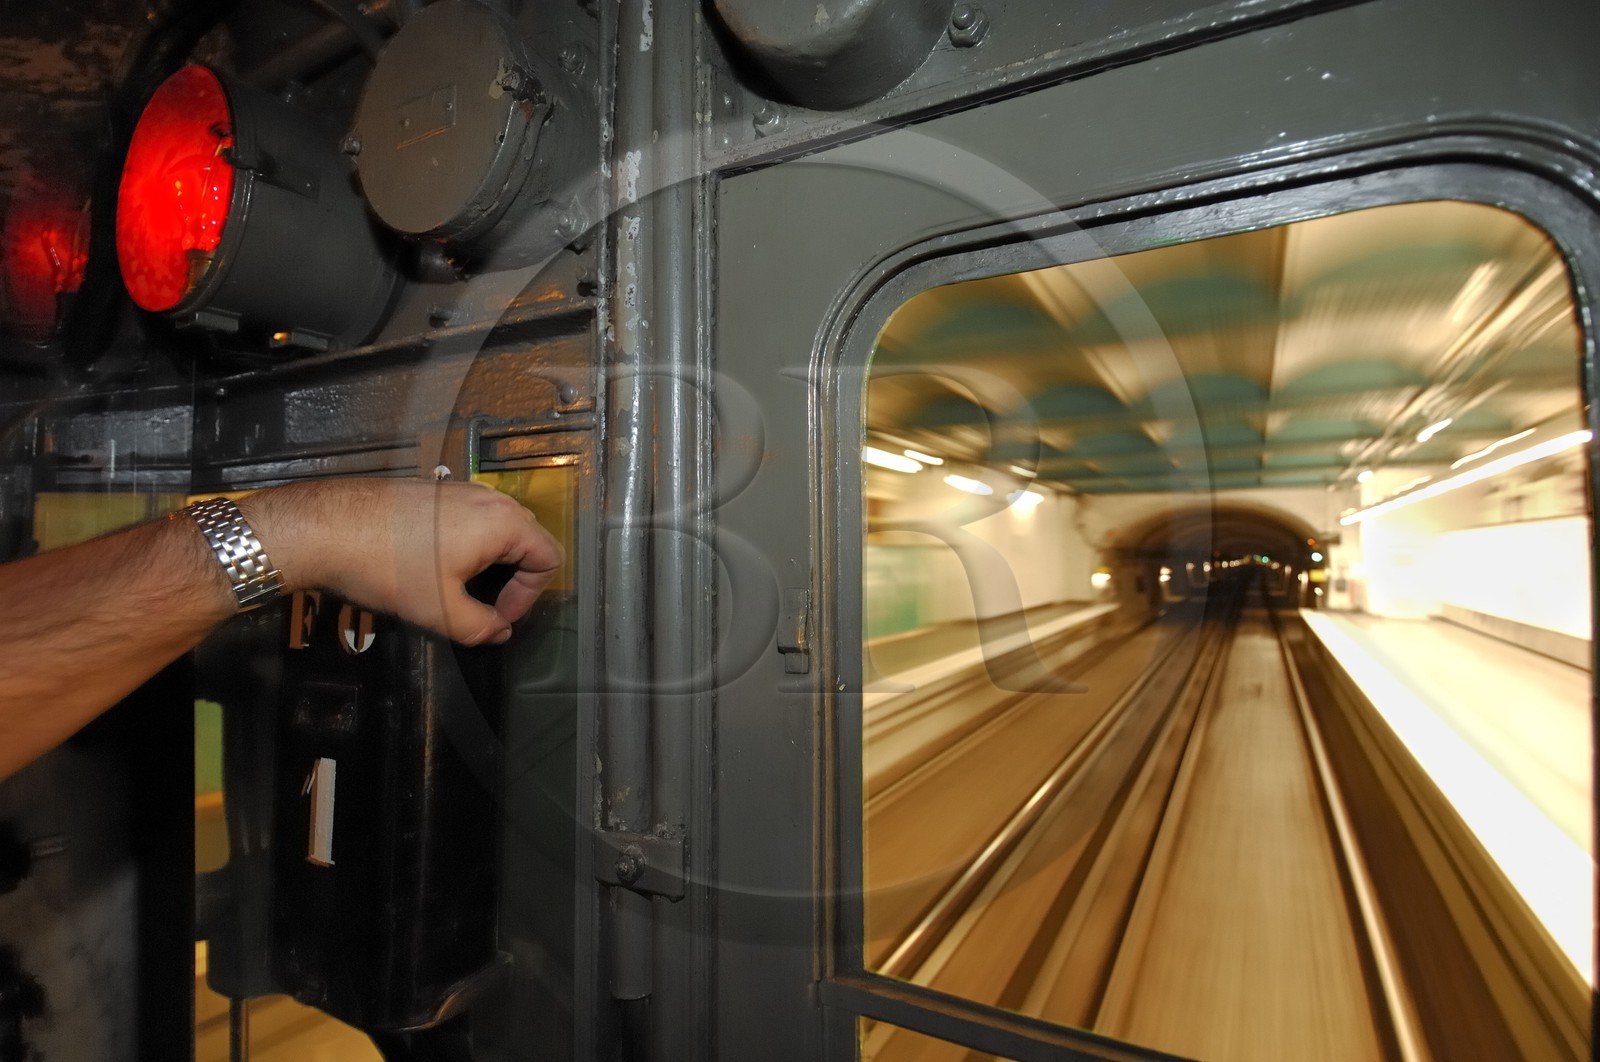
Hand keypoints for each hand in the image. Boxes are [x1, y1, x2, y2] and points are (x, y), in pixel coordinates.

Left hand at [239, 478, 563, 645]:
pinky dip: (469, 545)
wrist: (323, 528)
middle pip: (528, 540)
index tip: (497, 618)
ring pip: (499, 528)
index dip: (530, 597)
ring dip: (491, 562)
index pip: (549, 558)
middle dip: (515, 579)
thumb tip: (499, 631)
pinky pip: (471, 519)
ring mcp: (460, 490)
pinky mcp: (434, 491)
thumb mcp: (441, 611)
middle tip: (485, 606)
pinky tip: (433, 566)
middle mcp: (489, 498)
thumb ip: (482, 628)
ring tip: (459, 589)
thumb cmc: (388, 568)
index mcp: (503, 523)